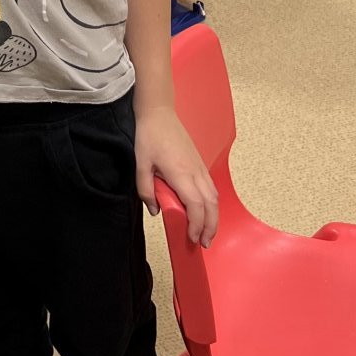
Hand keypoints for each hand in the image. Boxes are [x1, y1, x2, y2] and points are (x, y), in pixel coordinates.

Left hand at [135, 105, 218, 247]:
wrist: (159, 112)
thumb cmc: (149, 136)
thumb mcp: (140, 164)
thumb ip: (146, 190)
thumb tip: (156, 211)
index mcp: (180, 173)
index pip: (195, 205)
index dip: (196, 224)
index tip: (192, 238)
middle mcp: (195, 172)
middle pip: (211, 205)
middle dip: (210, 227)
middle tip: (204, 243)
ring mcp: (200, 167)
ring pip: (214, 197)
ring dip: (213, 217)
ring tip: (207, 232)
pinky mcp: (200, 163)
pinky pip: (211, 188)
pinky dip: (212, 204)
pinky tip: (206, 211)